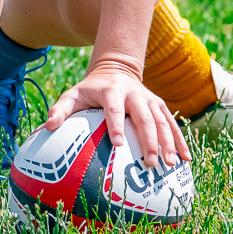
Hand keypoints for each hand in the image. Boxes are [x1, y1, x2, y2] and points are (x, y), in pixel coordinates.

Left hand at [45, 61, 187, 170]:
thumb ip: (60, 109)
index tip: (119, 144)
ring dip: (169, 143)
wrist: (116, 69)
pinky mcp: (160, 105)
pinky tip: (186, 159)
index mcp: (112, 92)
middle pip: (145, 118)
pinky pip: (172, 124)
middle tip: (150, 163)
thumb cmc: (91, 90)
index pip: (114, 109)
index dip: (117, 125)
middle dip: (149, 141)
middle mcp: (135, 95)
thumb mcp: (73, 94)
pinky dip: (180, 140)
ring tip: (171, 164)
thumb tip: (47, 127)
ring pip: (163, 122)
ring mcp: (150, 100)